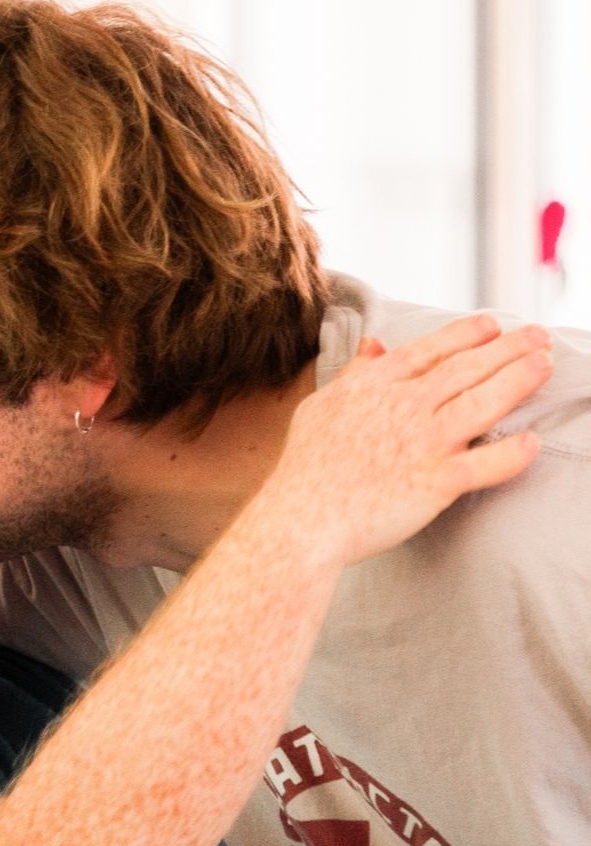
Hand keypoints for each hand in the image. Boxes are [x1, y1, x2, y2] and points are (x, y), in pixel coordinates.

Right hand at [263, 313, 550, 567]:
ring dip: (519, 381)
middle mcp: (403, 407)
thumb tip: (374, 343)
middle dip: (508, 348)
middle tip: (540, 336)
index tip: (493, 325)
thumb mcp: (320, 407)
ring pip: (484, 404)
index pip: (429, 349)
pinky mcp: (435, 483)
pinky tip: (532, 443)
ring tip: (545, 365)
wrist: (299, 520)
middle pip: (466, 369)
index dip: (466, 333)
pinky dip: (512, 456)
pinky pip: (485, 465)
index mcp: (373, 386)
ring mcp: (422, 444)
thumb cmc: (305, 467)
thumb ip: (353, 373)